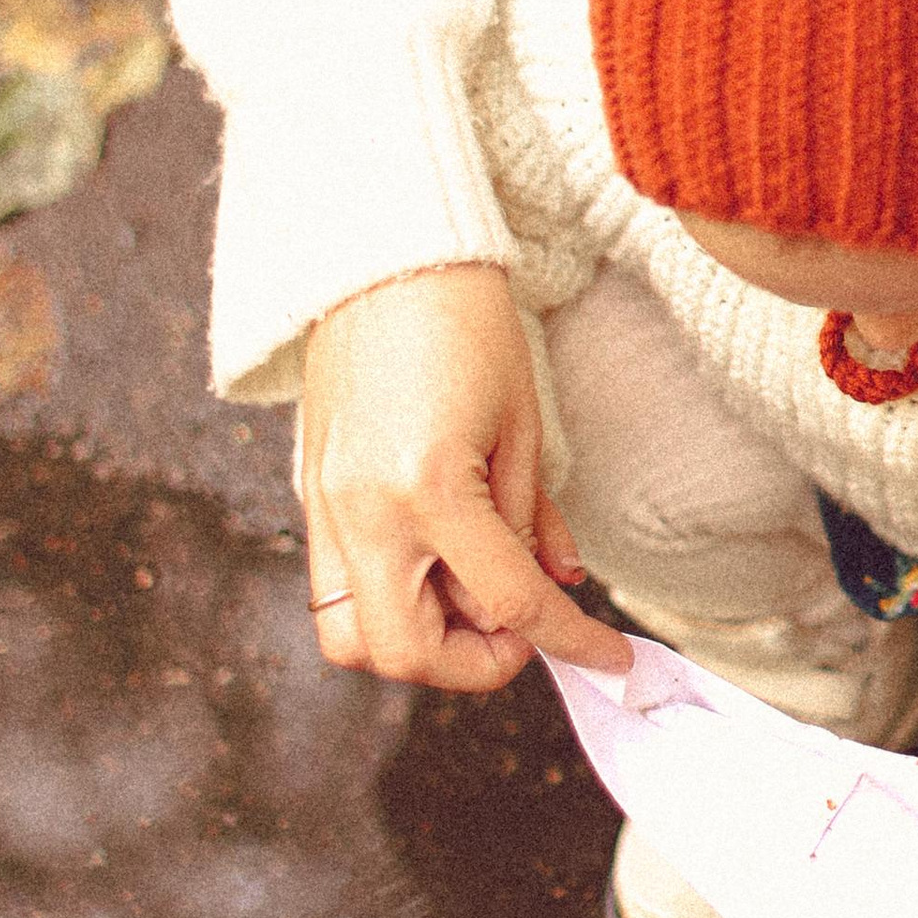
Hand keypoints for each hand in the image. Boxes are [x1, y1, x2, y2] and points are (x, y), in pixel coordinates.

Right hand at [298, 261, 613, 691]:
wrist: (383, 254)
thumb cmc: (463, 321)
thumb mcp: (522, 420)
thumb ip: (533, 516)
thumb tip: (557, 585)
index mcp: (428, 487)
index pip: (507, 603)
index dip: (568, 640)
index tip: (609, 659)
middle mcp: (363, 512)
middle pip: (408, 654)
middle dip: (474, 663)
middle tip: (522, 629)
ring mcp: (324, 509)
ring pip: (353, 640)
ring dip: (420, 644)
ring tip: (476, 598)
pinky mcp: (308, 497)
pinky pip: (334, 591)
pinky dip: (388, 603)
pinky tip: (438, 564)